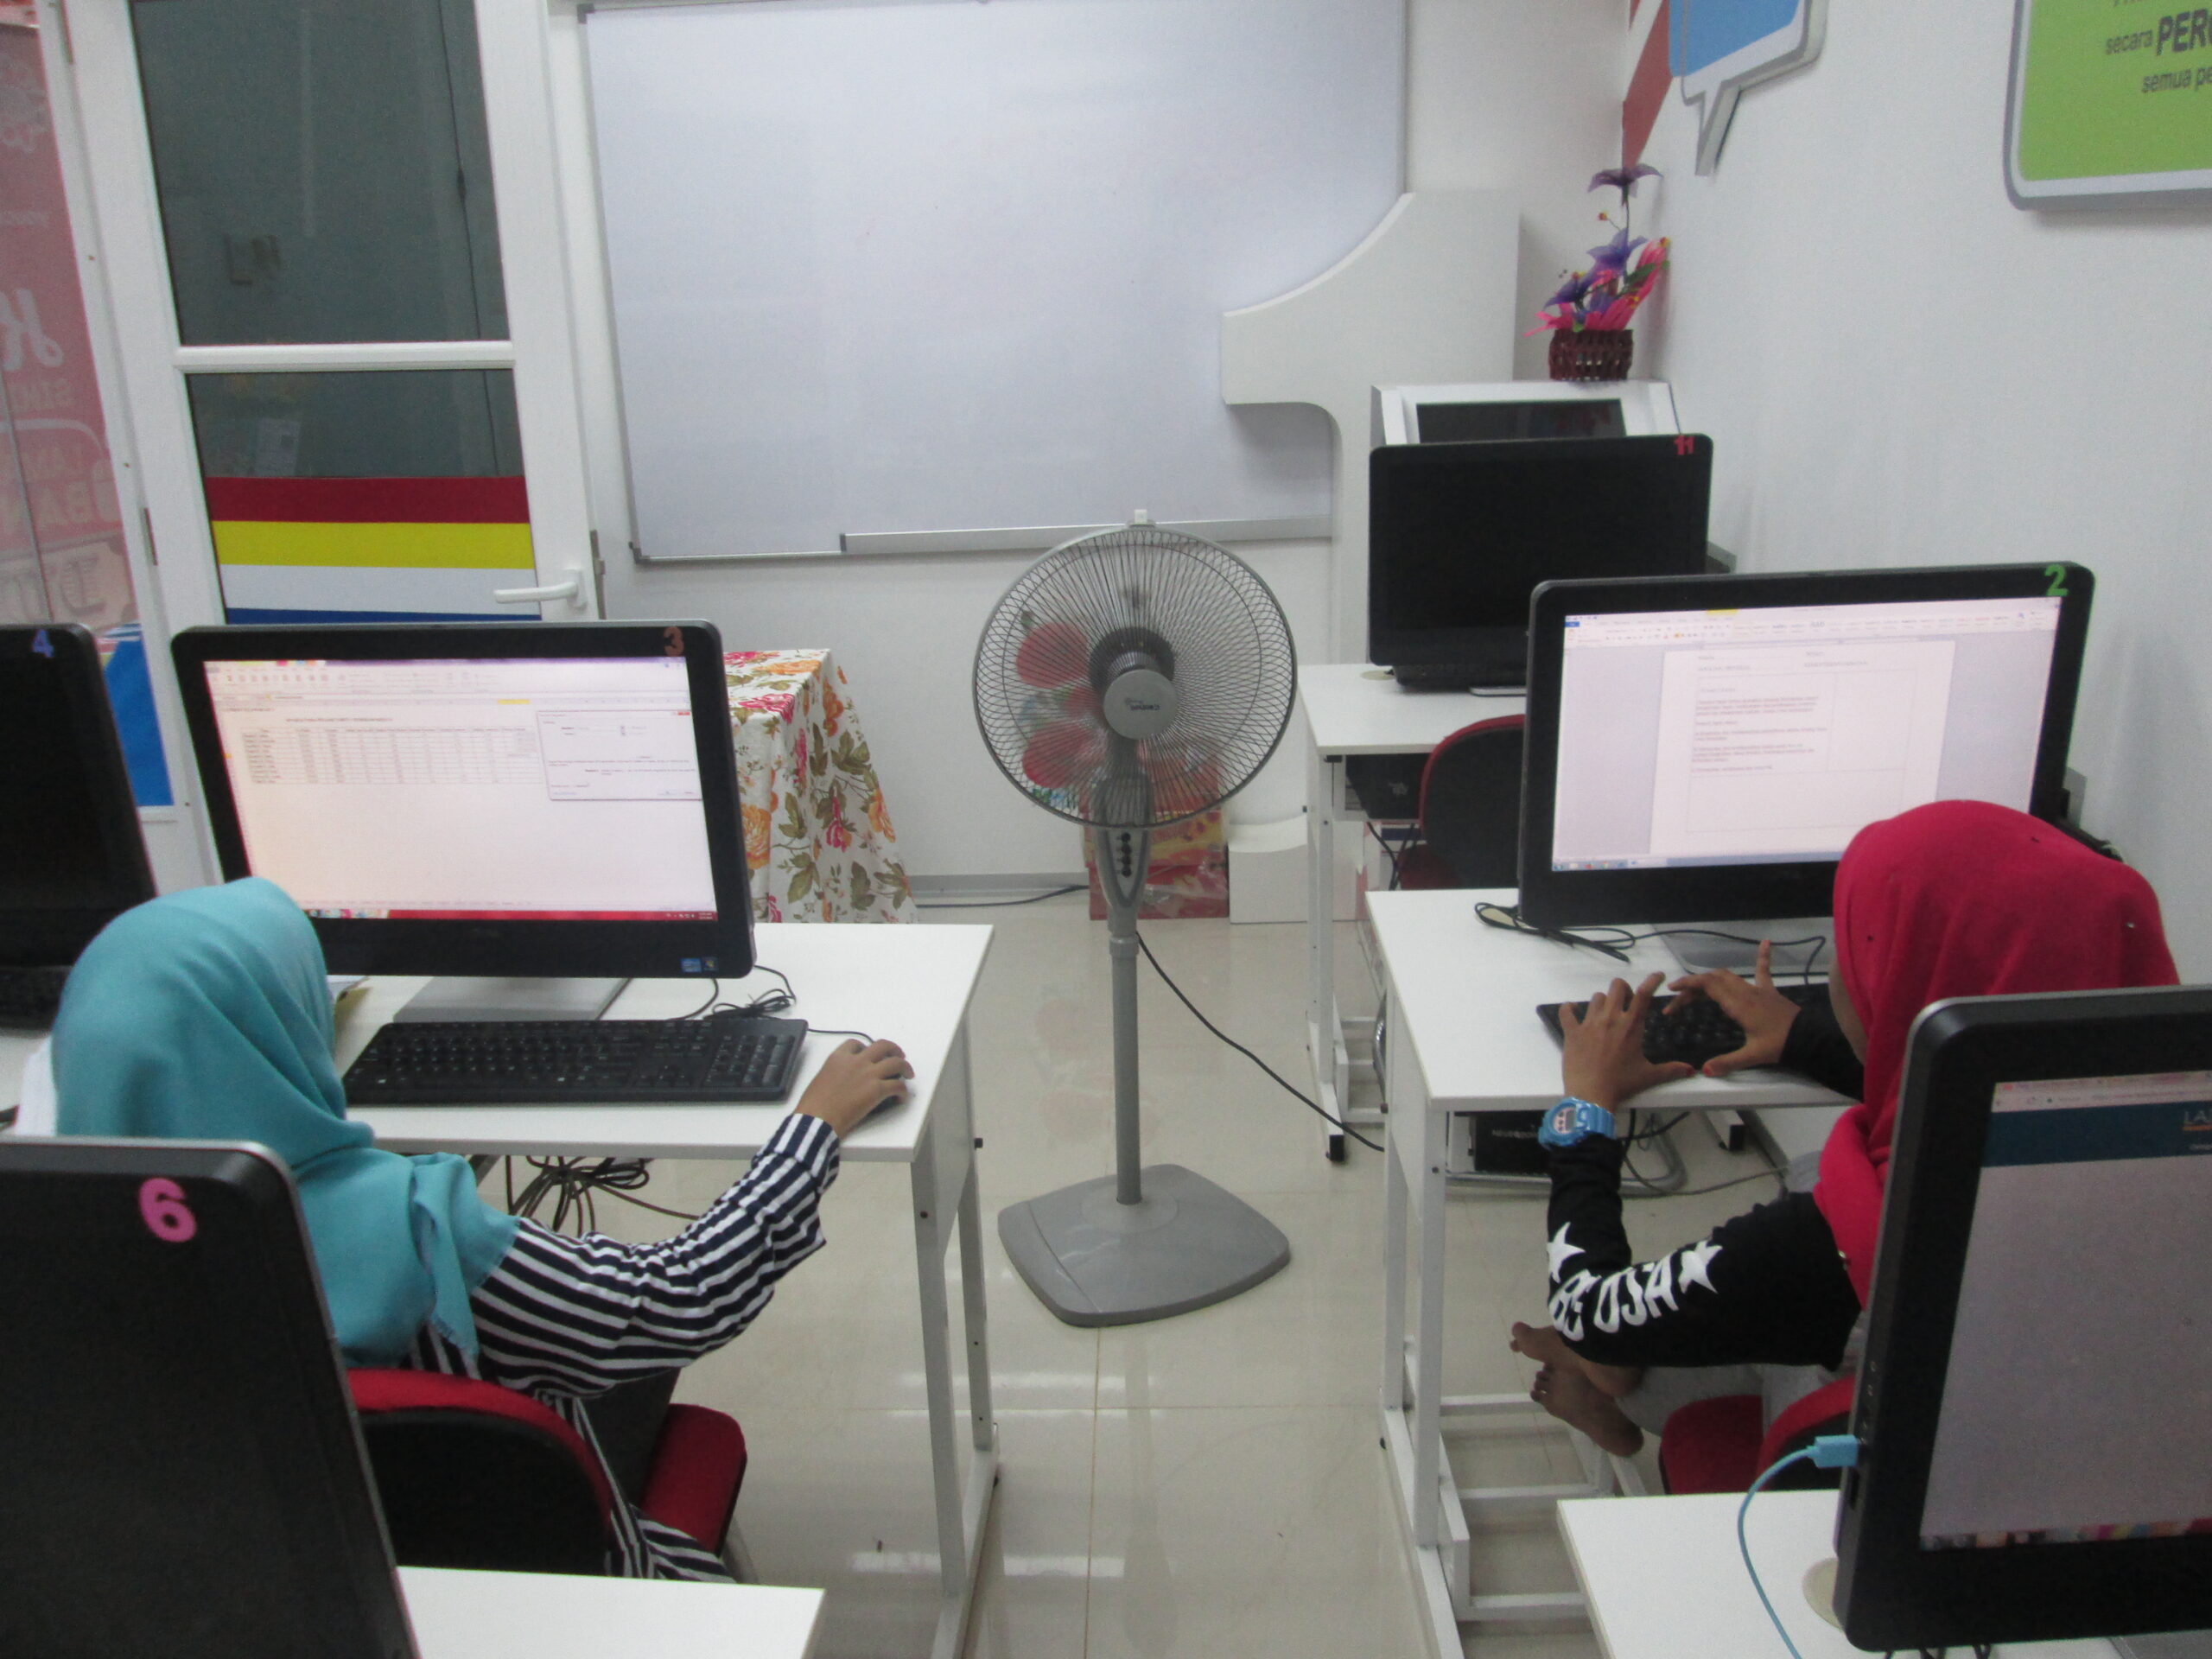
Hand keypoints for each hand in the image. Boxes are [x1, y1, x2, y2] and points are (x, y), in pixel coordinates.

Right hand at [796, 1038, 912, 1137]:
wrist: (817, 1119)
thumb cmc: (813, 1105)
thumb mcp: (821, 1079)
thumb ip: (835, 1073)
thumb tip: (842, 1081)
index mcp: (838, 1058)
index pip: (855, 1044)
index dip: (866, 1047)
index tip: (869, 1054)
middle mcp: (856, 1061)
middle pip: (882, 1046)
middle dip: (893, 1049)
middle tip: (899, 1056)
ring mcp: (868, 1074)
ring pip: (896, 1062)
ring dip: (905, 1067)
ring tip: (908, 1074)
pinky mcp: (877, 1090)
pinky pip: (898, 1086)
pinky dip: (903, 1092)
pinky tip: (901, 1098)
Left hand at [1558, 973, 1692, 1111]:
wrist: (1591, 1094)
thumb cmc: (1622, 1083)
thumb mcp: (1649, 1076)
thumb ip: (1671, 1070)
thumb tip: (1692, 1070)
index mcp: (1631, 1026)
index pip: (1644, 994)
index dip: (1652, 981)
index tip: (1659, 976)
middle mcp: (1611, 1018)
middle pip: (1617, 987)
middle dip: (1623, 989)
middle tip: (1625, 1004)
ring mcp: (1589, 1023)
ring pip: (1596, 997)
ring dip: (1602, 1002)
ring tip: (1604, 1015)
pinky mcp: (1572, 1032)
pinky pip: (1566, 1012)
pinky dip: (1569, 1009)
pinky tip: (1572, 1012)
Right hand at [1667, 940, 1800, 1077]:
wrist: (1809, 1039)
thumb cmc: (1780, 1045)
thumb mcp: (1752, 1056)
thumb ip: (1727, 1062)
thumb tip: (1704, 1071)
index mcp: (1738, 1005)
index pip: (1708, 986)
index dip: (1688, 985)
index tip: (1672, 989)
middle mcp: (1745, 993)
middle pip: (1713, 980)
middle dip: (1693, 986)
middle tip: (1679, 999)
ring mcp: (1758, 990)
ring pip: (1729, 976)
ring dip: (1711, 978)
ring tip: (1697, 986)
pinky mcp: (1769, 992)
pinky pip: (1764, 971)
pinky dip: (1763, 956)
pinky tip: (1766, 941)